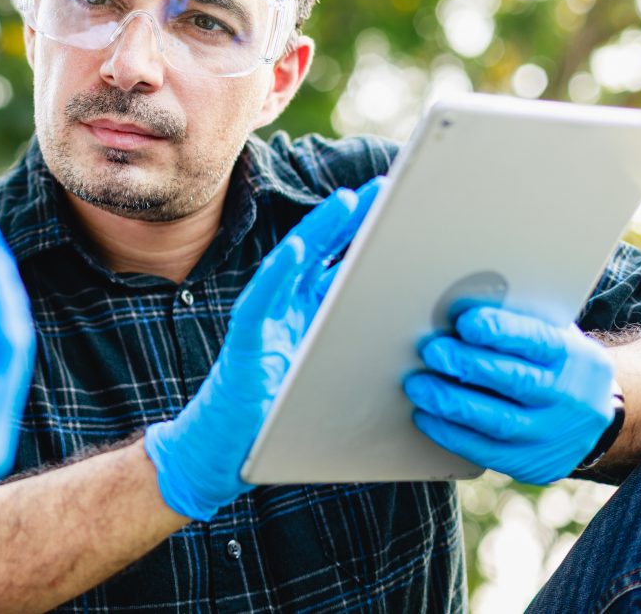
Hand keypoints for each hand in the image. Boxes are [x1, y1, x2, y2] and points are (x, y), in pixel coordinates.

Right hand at [144, 179, 381, 520]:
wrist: (225, 453)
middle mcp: (287, 312)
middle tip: (384, 188)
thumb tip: (415, 336)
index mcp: (311, 318)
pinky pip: (260, 302)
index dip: (368, 237)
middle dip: (353, 220)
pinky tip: (294, 250)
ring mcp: (263, 322)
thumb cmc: (279, 422)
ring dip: (318, 233)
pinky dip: (276, 275)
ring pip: (292, 267)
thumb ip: (357, 353)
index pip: (342, 267)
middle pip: (322, 256)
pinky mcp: (243, 342)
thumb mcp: (332, 382)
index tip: (399, 209)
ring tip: (345, 203)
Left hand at [404, 306, 616, 484]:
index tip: (466, 323)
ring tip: (419, 386)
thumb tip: (457, 310)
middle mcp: (570, 398)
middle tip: (433, 352)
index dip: (501, 332)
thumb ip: (516, 326)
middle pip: (517, 381)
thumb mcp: (552, 336)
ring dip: (453, 403)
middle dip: (469, 366)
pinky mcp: (534, 463)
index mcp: (575, 357)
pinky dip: (452, 434)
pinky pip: (488, 452)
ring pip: (500, 422)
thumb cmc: (553, 364)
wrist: (592, 417)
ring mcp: (554, 435)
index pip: (538, 341)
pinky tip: (427, 417)